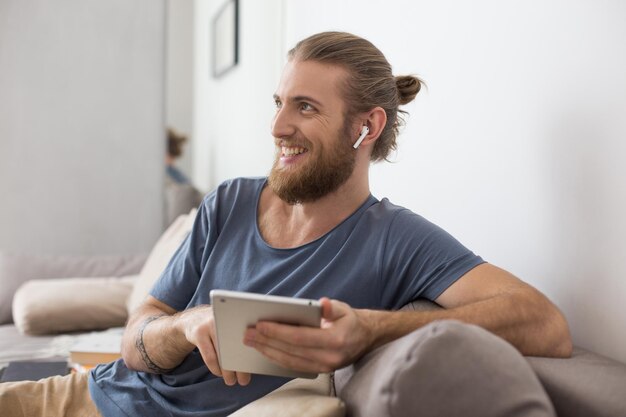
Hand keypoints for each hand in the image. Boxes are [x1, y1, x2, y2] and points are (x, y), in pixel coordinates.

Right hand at [178, 305, 250, 385]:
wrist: (193, 319)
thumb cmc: (219, 328)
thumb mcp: (231, 328)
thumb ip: (242, 337)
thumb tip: (258, 357)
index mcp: (237, 317)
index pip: (248, 337)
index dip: (251, 355)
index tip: (255, 369)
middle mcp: (225, 319)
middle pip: (235, 347)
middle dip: (241, 367)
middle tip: (244, 381)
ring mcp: (211, 325)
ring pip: (222, 354)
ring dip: (227, 372)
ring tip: (231, 381)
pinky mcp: (199, 333)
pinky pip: (210, 356)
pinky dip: (215, 368)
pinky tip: (219, 373)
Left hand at [243, 298, 373, 373]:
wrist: (365, 339)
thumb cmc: (350, 320)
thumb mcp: (344, 309)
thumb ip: (331, 307)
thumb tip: (322, 303)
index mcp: (335, 340)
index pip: (300, 337)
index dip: (278, 331)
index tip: (260, 325)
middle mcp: (329, 358)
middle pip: (291, 350)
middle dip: (267, 342)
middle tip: (247, 334)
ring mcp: (324, 367)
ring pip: (290, 361)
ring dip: (268, 351)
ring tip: (251, 341)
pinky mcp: (319, 371)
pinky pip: (293, 366)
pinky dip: (276, 358)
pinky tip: (264, 350)